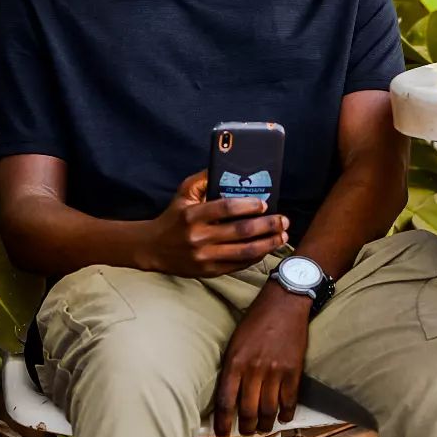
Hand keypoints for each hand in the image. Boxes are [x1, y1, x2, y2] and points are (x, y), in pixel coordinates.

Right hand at [138, 170, 289, 276]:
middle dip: (267, 225)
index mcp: (192, 215)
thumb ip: (204, 179)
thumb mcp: (183, 193)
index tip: (264, 204)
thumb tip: (228, 165)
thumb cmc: (173, 217)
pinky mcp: (208, 271)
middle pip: (241, 231)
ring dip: (267, 244)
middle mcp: (198, 237)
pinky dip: (256, 257)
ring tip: (282, 236)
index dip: (248, 205)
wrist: (153, 248)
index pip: (225, 208)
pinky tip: (267, 248)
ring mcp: (204, 257)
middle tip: (283, 220)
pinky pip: (238, 265)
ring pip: (244, 252)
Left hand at [213, 282, 310, 436]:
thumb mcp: (234, 342)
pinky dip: (286, 413)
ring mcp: (275, 372)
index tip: (222, 435)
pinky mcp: (294, 371)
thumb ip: (231, 369)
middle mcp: (254, 370)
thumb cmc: (255, 321)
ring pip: (269, 410)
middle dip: (246, 428)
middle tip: (246, 432)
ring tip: (263, 428)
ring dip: (265, 425)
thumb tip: (228, 395)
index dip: (223, 423)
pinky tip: (283, 417)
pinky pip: (290, 401)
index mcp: (234, 363)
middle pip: (248, 411)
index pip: (226, 402)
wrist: (284, 303)